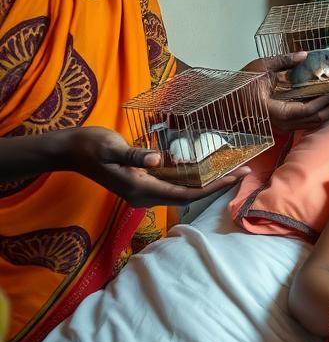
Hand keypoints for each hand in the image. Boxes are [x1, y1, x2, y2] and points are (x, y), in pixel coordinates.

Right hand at [67, 127, 249, 206]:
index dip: (213, 188)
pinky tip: (206, 166)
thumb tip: (157, 159)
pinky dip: (191, 175)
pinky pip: (172, 182)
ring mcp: (144, 189)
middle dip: (217, 184)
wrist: (70, 149)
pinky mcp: (143, 181)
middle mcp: (145, 194)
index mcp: (141, 189)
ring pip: (182, 189)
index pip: (185, 194)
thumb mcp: (112, 147)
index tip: (235, 178)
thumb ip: (135, 154)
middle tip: (244, 171)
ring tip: (232, 169)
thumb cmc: (90, 146)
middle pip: (189, 194)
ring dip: (206, 181)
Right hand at [244, 53, 328, 132]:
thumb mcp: (260, 69)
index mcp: (281, 114)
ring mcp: (289, 125)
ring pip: (321, 119)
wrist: (223, 104)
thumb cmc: (239, 86)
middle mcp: (288, 123)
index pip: (314, 109)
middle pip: (324, 117)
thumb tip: (306, 55)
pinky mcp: (290, 121)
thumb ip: (283, 61)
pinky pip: (314, 117)